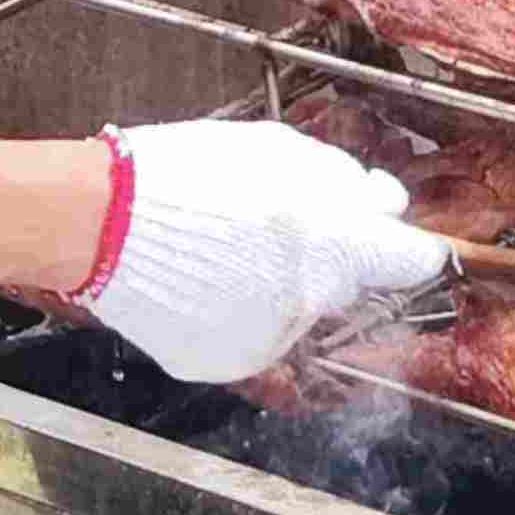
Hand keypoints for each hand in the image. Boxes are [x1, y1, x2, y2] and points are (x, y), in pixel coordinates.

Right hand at [80, 121, 449, 382]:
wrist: (103, 224)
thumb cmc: (187, 174)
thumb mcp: (275, 150)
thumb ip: (342, 180)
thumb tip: (386, 204)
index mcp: (329, 238)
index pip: (408, 261)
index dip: (411, 251)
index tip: (409, 247)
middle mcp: (309, 297)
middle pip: (348, 282)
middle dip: (329, 258)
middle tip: (276, 228)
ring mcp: (270, 337)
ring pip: (299, 310)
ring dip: (281, 286)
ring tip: (225, 251)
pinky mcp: (232, 364)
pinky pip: (257, 337)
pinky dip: (241, 314)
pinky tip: (204, 282)